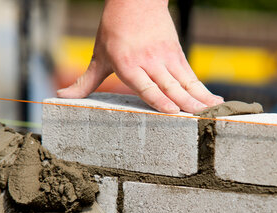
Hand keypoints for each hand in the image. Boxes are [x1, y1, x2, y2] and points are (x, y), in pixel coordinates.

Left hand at [57, 0, 222, 113]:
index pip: (146, 85)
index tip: (173, 111)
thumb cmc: (113, 30)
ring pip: (185, 81)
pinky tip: (214, 100)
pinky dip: (203, 89)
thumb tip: (62, 98)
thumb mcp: (98, 55)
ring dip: (200, 98)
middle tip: (199, 119)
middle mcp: (149, 62)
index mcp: (128, 64)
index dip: (159, 98)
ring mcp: (165, 58)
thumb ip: (84, 82)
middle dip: (186, 103)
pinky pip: (191, 75)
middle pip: (169, 85)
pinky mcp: (176, 54)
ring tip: (212, 113)